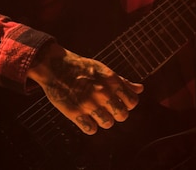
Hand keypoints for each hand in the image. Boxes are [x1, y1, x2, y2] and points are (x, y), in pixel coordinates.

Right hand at [27, 43, 143, 133]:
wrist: (56, 66)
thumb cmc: (81, 67)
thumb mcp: (104, 70)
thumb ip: (122, 81)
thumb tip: (140, 89)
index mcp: (111, 80)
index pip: (132, 101)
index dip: (127, 104)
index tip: (120, 102)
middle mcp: (102, 92)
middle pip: (122, 115)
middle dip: (117, 114)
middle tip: (108, 108)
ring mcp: (89, 103)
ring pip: (108, 124)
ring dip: (103, 120)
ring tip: (96, 112)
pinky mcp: (75, 112)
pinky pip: (91, 129)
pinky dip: (90, 125)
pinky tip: (86, 116)